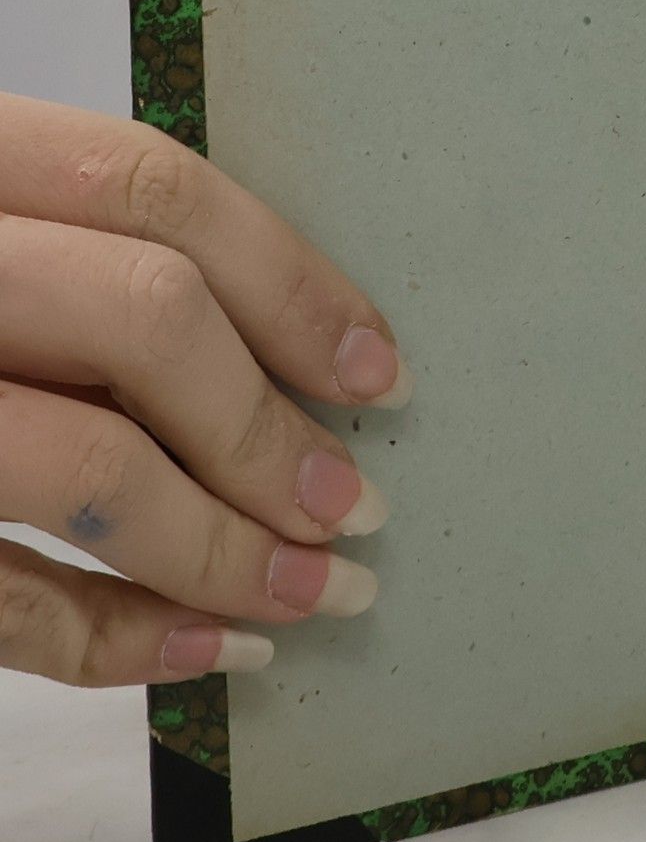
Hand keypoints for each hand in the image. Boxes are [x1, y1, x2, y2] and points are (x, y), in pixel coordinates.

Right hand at [0, 92, 405, 685]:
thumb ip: (69, 253)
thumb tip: (289, 353)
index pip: (150, 189)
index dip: (289, 280)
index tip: (380, 369)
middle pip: (144, 317)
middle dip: (270, 428)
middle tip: (359, 505)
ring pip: (83, 460)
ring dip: (224, 545)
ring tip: (316, 596)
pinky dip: (110, 636)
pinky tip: (202, 652)